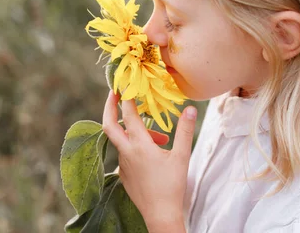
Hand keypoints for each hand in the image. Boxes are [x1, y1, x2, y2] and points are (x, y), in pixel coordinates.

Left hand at [102, 90, 195, 231]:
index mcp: (139, 146)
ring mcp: (122, 164)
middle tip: (114, 93)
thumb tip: (189, 108)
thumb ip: (184, 130)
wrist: (160, 215)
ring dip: (134, 131)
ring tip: (160, 138)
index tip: (127, 85)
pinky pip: (124, 153)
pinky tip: (152, 152)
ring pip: (121, 140)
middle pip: (109, 125)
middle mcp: (127, 153)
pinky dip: (134, 145)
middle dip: (109, 107)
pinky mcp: (123, 174)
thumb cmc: (172, 186)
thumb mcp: (182, 156)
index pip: (129, 115)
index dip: (127, 98)